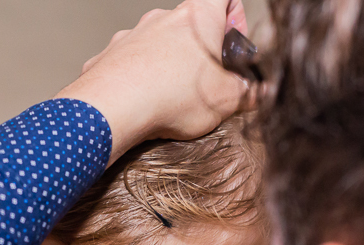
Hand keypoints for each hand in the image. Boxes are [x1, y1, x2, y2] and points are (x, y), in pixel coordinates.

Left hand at [56, 0, 250, 163]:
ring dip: (169, 67)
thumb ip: (247, 93)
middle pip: (190, 25)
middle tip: (206, 82)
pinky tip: (143, 106)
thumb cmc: (171, 96)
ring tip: (172, 99)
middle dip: (200, 52)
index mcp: (197, 17)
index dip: (235, 17)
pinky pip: (131, 65)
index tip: (233, 45)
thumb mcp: (227, 99)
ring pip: (158, 45)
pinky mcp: (109, 57)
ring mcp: (132, 35)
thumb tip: (254, 93)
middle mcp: (163, 18)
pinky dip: (140, 82)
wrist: (113, 108)